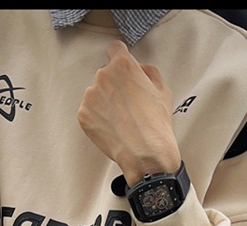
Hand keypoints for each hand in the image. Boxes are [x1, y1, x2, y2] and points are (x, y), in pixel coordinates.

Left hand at [77, 39, 180, 184]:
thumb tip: (139, 69)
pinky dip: (98, 118)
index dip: (120, 58)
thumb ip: (148, 72)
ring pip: (96, 94)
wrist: (145, 155)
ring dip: (104, 102)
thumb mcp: (163, 90)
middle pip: (105, 74)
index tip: (121, 68)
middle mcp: (103, 76)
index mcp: (123, 66)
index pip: (115, 49)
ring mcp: (91, 96)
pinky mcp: (83, 115)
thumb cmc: (156, 125)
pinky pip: (89, 111)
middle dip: (114, 85)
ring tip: (120, 120)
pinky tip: (112, 128)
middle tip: (127, 104)